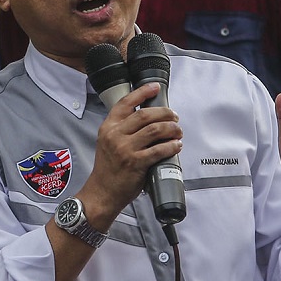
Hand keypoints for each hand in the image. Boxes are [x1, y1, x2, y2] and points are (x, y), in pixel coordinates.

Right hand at [83, 82, 182, 220]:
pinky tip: (176, 146)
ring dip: (171, 128)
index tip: (155, 88)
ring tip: (177, 131)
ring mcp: (125, 149)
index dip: (142, 92)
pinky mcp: (135, 163)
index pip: (126, 102)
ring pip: (155, 130)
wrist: (102, 192)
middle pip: (145, 114)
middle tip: (174, 116)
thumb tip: (149, 118)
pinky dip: (171, 146)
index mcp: (108, 127)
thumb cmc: (108, 168)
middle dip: (165, 113)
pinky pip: (159, 150)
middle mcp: (115, 135)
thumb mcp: (108, 142)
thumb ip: (123, 129)